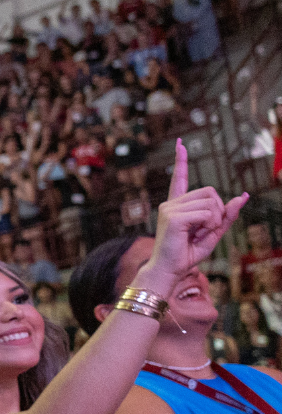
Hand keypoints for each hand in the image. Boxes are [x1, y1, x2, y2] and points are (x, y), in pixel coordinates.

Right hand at [140, 139, 247, 287]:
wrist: (169, 270)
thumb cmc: (186, 254)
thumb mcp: (212, 233)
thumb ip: (226, 215)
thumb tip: (243, 196)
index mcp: (176, 205)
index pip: (179, 177)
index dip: (181, 160)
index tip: (180, 143)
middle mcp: (171, 203)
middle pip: (210, 192)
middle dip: (218, 210)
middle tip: (207, 229)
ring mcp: (170, 208)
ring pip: (210, 202)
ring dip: (215, 219)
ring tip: (200, 233)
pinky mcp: (173, 216)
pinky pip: (206, 213)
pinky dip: (209, 224)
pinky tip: (196, 234)